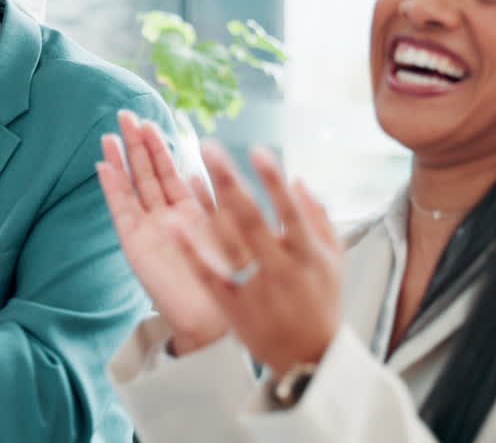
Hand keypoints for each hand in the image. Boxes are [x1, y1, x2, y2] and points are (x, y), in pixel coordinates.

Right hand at [97, 110, 229, 354]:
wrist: (214, 317)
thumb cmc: (229, 278)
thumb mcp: (231, 229)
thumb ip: (218, 198)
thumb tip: (212, 165)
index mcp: (191, 210)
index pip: (171, 171)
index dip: (161, 146)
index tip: (152, 121)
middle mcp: (166, 216)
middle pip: (147, 172)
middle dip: (137, 144)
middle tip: (126, 114)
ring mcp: (148, 227)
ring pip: (132, 186)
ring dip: (121, 160)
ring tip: (110, 133)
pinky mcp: (134, 242)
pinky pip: (121, 209)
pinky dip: (112, 187)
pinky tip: (103, 165)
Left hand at [171, 144, 342, 374]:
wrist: (308, 359)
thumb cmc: (322, 303)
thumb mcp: (334, 261)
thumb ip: (319, 218)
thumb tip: (298, 179)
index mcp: (309, 254)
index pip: (291, 210)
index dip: (274, 180)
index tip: (257, 149)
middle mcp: (282, 267)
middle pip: (252, 217)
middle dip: (230, 180)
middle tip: (208, 146)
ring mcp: (256, 287)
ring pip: (227, 240)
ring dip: (207, 205)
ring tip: (189, 171)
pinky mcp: (233, 305)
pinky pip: (208, 273)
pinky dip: (191, 249)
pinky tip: (172, 224)